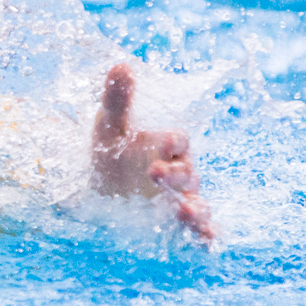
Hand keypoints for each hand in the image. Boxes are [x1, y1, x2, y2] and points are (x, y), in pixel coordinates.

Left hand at [90, 63, 213, 239]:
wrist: (96, 189)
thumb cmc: (112, 152)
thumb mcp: (110, 127)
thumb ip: (118, 99)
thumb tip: (122, 64)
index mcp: (168, 146)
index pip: (178, 141)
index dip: (173, 141)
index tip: (163, 139)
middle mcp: (180, 173)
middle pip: (188, 172)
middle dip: (175, 173)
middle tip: (155, 172)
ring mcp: (181, 200)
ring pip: (199, 204)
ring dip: (196, 208)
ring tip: (186, 209)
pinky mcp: (177, 226)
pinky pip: (200, 233)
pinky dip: (208, 237)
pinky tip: (210, 242)